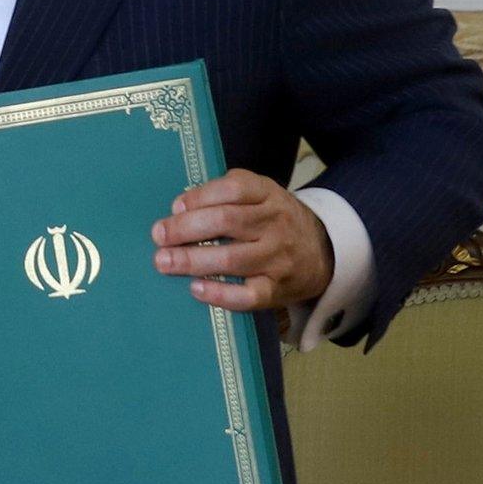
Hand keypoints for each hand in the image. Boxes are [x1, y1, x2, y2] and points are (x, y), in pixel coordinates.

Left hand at [153, 168, 333, 311]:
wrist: (323, 252)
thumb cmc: (273, 219)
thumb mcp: (260, 194)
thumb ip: (225, 193)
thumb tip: (180, 208)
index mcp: (267, 194)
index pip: (233, 188)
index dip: (200, 196)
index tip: (175, 207)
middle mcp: (275, 223)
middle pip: (227, 221)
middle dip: (186, 228)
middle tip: (159, 236)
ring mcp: (278, 258)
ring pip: (232, 258)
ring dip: (193, 260)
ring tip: (164, 261)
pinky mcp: (278, 289)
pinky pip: (248, 295)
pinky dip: (220, 293)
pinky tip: (196, 288)